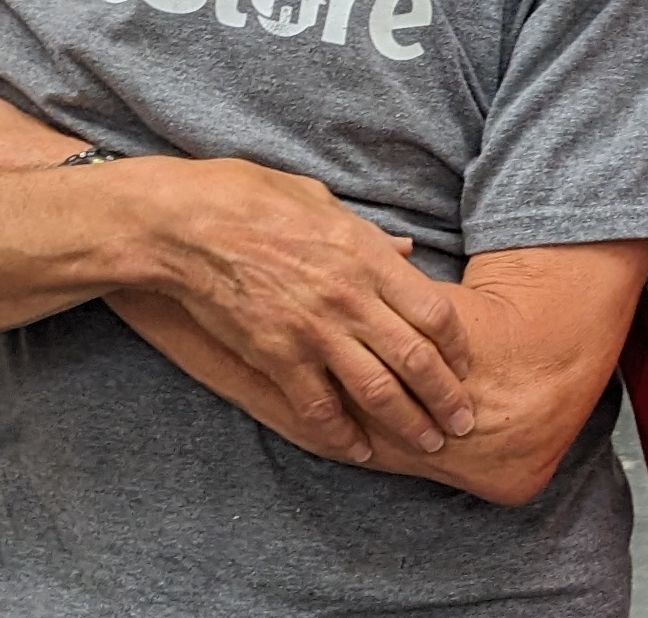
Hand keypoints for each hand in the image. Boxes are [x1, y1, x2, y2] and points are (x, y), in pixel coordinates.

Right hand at [0, 95, 471, 459]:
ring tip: (429, 445)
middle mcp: (348, 297)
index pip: (433, 311)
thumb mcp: (318, 198)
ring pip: (377, 390)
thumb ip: (367, 233)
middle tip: (466, 423)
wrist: (180, 225)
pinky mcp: (274, 356)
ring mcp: (312, 330)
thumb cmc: (248, 197)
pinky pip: (318, 407)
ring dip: (409, 423)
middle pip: (416, 359)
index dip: (456, 346)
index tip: (466, 364)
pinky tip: (358, 449)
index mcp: (365, 254)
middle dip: (446, 398)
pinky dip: (342, 434)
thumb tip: (405, 247)